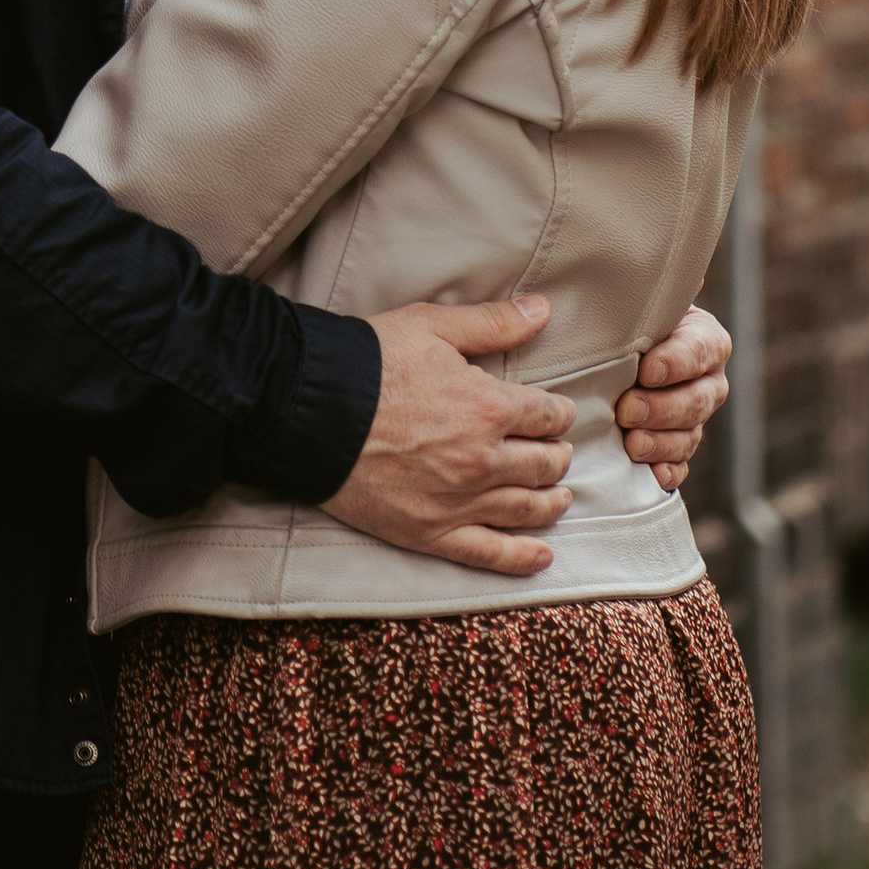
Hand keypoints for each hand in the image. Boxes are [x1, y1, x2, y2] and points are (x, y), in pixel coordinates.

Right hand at [322, 298, 577, 575]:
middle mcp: (483, 460)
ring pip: (526, 509)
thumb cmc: (367, 364)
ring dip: (551, 502)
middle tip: (557, 454)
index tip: (556, 414)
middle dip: (557, 456)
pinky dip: (523, 556)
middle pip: (544, 464)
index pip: (546, 415)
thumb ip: (492, 323)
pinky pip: (489, 553)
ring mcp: (459, 502)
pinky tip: (542, 554)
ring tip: (559, 498)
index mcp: (489, 408)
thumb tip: (542, 311)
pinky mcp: (430, 533)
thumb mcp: (431, 327)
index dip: (557, 413)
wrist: (308, 410)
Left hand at [616, 304, 730, 491]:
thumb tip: (688, 273)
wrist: (609, 356)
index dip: (677, 362)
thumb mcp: (636, 302)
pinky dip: (668, 472)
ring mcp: (694, 418)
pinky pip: (682, 466)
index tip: (646, 369)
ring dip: (663, 442)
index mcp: (704, 340)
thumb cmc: (623, 321)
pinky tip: (653, 475)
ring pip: (691, 435)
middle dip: (664, 407)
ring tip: (632, 444)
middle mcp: (708, 381)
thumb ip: (651, 292)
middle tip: (627, 410)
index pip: (702, 351)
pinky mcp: (678, 448)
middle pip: (698, 399)